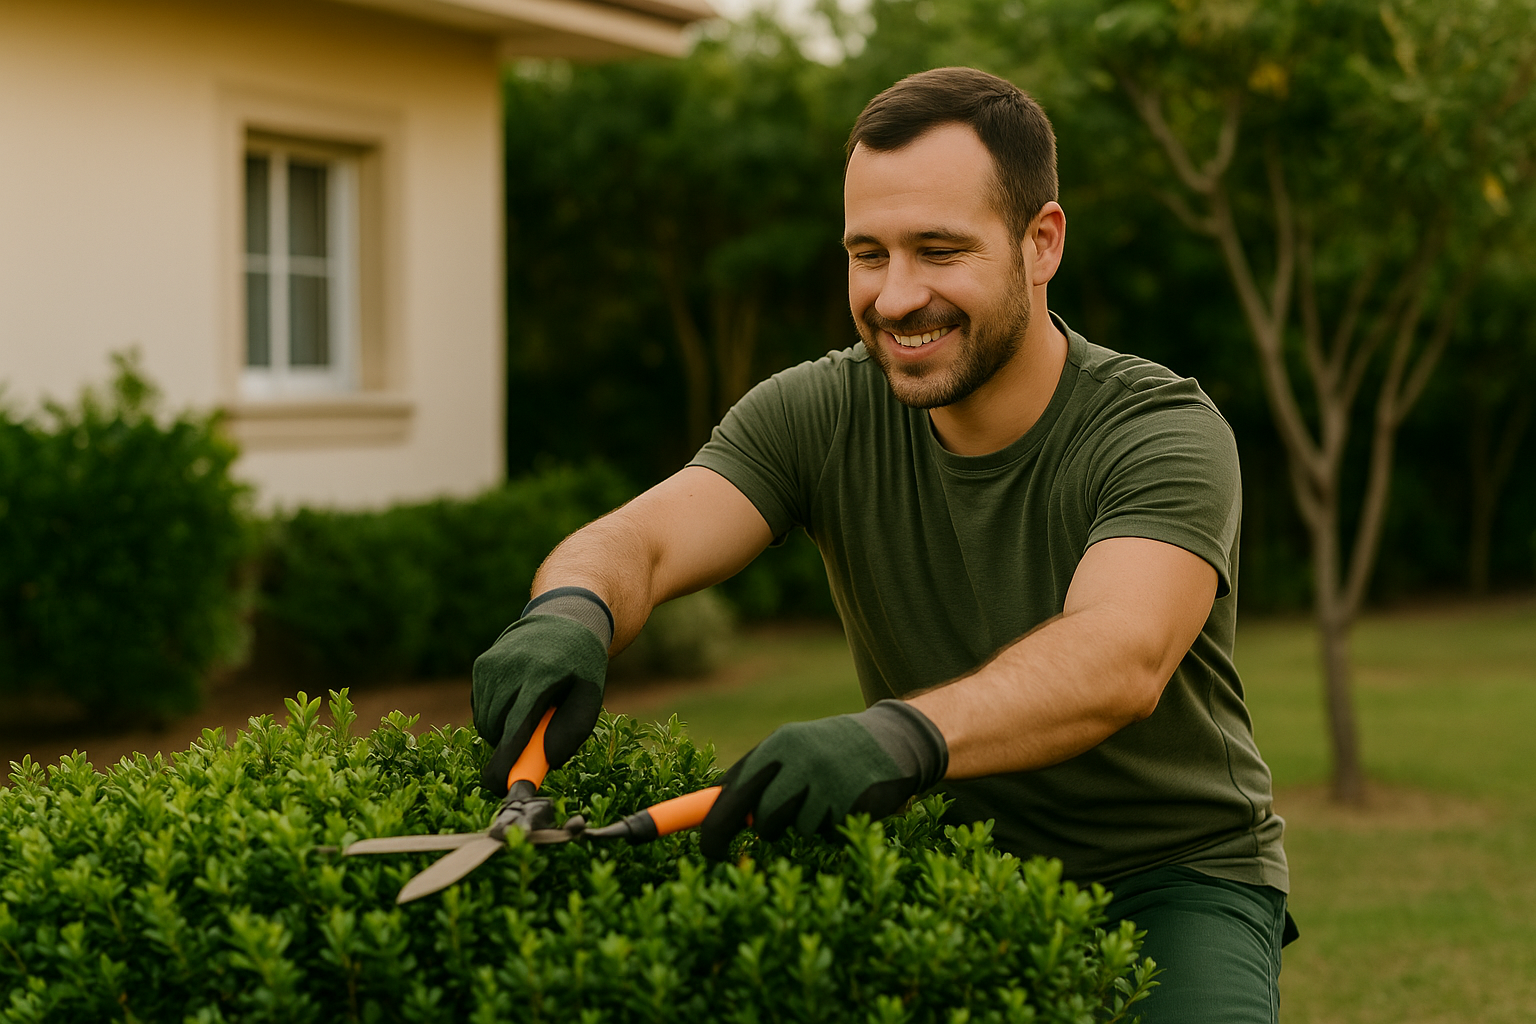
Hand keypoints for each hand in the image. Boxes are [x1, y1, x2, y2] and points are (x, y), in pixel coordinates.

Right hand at [472, 594, 610, 796]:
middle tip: (536, 737)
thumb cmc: (582, 665)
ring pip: (485, 721)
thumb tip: (547, 761)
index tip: (498, 786)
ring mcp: (492, 664)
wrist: (566, 618)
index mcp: (542, 676)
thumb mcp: (590, 697)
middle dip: (511, 745)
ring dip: (504, 730)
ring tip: (532, 711)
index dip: (506, 761)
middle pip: (496, 729)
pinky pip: (481, 706)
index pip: (515, 728)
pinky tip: (519, 697)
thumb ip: (572, 731)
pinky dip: (496, 713)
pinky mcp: (482, 664)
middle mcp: (511, 668)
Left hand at [699, 700, 947, 859]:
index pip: (733, 792)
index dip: (714, 828)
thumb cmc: (828, 752)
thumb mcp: (791, 750)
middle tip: (749, 842)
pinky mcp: (857, 801)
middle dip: (760, 832)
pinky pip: (829, 833)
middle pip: (764, 817)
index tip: (706, 852)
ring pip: (798, 829)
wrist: (892, 740)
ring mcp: (831, 780)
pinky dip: (833, 827)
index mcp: (779, 745)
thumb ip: (758, 777)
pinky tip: (846, 803)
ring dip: (805, 826)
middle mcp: (802, 759)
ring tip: (822, 801)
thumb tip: (711, 816)